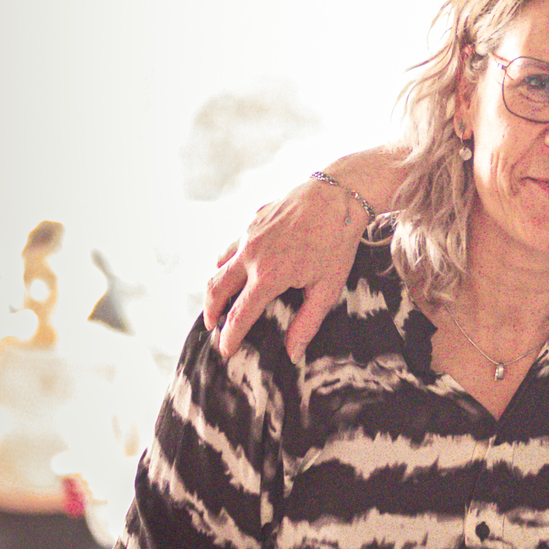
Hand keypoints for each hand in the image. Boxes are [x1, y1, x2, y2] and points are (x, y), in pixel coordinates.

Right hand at [205, 178, 364, 361]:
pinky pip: (233, 245)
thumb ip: (306, 323)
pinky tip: (240, 265)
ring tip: (222, 298)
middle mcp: (250, 255)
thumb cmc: (336, 242)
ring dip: (216, 285)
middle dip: (210, 312)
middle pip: (215, 290)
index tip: (224, 351)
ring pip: (219, 264)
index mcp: (267, 277)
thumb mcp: (327, 288)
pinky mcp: (253, 220)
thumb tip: (292, 353)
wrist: (338, 195)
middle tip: (213, 326)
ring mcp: (249, 234)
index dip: (229, 337)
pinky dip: (229, 260)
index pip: (238, 315)